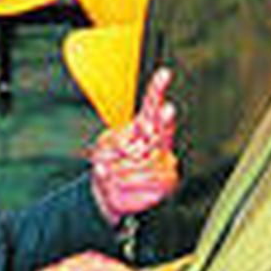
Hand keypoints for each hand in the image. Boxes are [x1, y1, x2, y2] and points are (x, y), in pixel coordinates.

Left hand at [90, 68, 177, 222]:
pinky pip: (149, 178)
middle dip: (165, 119)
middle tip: (168, 109)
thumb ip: (111, 148)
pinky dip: (128, 182)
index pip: (151, 104)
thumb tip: (120, 157)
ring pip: (146, 159)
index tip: (165, 73)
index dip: (158, 89)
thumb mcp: (103, 149)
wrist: (111, 196)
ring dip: (123, 169)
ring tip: (113, 174)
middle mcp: (157, 139)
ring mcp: (165, 159)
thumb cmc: (109, 165)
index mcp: (143, 126)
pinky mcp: (168, 179)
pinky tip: (120, 183)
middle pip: (162, 126)